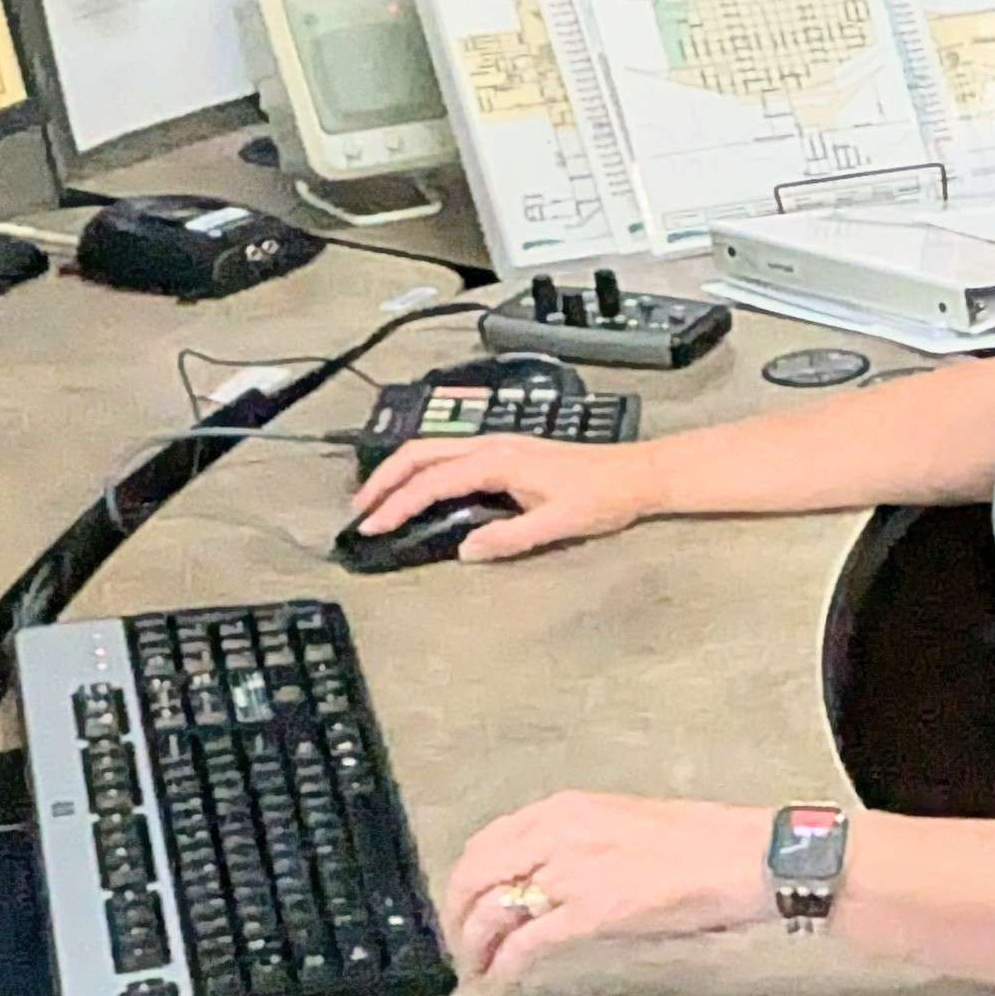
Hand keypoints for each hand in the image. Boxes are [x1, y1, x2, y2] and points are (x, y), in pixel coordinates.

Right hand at [351, 434, 652, 562]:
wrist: (636, 474)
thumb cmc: (602, 497)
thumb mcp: (558, 523)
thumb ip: (510, 537)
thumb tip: (465, 550)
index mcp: (498, 460)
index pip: (433, 481)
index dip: (398, 504)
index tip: (372, 527)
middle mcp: (492, 445)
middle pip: (421, 454)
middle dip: (384, 481)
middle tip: (358, 512)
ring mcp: (498, 445)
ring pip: (433, 450)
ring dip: (400, 472)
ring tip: (376, 500)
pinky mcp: (505, 452)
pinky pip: (451, 456)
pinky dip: (423, 470)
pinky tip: (418, 489)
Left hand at [440, 793, 771, 978]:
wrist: (746, 855)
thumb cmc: (703, 842)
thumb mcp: (624, 824)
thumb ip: (579, 844)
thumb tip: (551, 879)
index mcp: (567, 809)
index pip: (489, 841)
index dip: (464, 881)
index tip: (463, 907)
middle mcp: (559, 833)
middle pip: (477, 875)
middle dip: (458, 917)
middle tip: (460, 948)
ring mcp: (573, 872)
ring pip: (493, 910)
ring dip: (475, 946)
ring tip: (476, 971)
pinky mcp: (591, 912)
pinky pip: (527, 942)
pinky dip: (504, 965)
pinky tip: (500, 982)